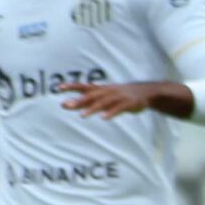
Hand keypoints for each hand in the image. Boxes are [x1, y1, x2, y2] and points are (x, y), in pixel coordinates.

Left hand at [61, 80, 179, 118]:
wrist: (146, 92)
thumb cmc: (119, 95)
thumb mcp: (102, 96)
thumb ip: (85, 101)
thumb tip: (65, 104)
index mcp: (101, 89)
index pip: (83, 87)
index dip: (72, 86)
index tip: (59, 88)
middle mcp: (107, 91)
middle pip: (91, 96)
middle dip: (79, 101)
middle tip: (66, 105)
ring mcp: (118, 97)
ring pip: (103, 102)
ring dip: (93, 108)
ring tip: (83, 116)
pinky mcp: (128, 103)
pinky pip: (118, 108)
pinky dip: (111, 112)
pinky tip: (104, 118)